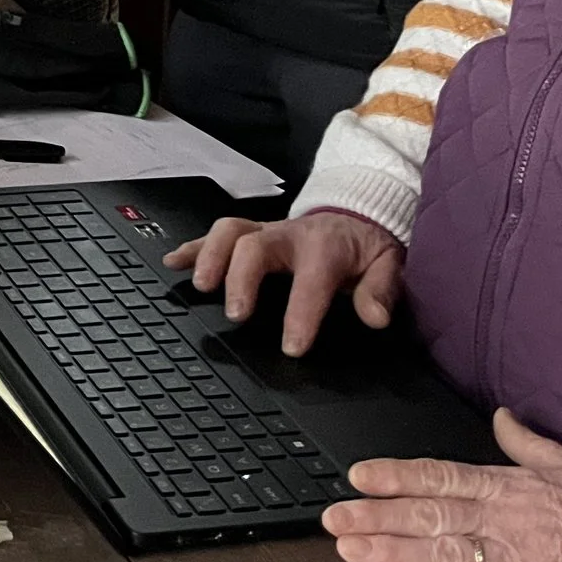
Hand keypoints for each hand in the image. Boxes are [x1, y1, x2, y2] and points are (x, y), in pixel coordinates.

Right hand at [166, 210, 405, 356]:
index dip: (301, 312)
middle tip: (235, 314)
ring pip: (229, 232)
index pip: (311, 279)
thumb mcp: (388, 265)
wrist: (354, 214)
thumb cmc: (364, 246)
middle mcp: (288, 235)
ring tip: (199, 286)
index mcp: (325, 247)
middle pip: (256, 246)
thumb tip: (375, 318)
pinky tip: (174, 263)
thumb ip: (381, 291)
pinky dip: (192, 248)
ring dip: (209, 257)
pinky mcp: (249, 234)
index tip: (292, 346)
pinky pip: (215, 235)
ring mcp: (265, 232)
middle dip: (241, 278)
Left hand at [322, 408, 561, 561]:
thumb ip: (526, 443)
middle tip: (335, 519)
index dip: (395, 476)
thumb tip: (501, 417)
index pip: (438, 477)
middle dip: (377, 517)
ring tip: (351, 551)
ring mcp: (507, 556)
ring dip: (393, 553)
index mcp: (503, 487)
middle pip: (427, 517)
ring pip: (440, 554)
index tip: (357, 476)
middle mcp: (498, 521)